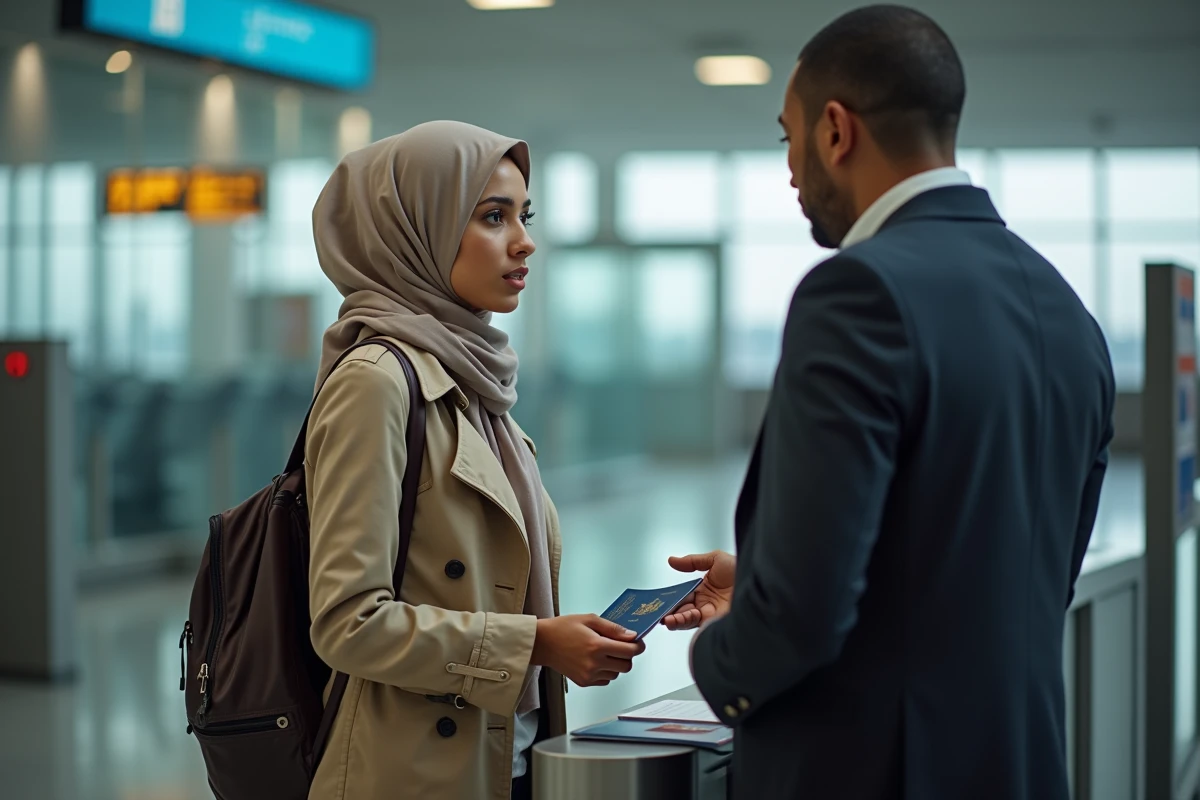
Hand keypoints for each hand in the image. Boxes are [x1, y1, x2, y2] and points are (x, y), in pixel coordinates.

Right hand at [531, 615, 646, 687]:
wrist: (543, 643)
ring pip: (616, 674)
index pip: (629, 651)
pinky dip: (606, 671)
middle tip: (622, 646)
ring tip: (605, 652)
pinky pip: (605, 680)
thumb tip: (631, 635)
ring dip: (616, 664)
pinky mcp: (584, 682)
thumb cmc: (563, 628)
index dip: (638, 646)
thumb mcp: (589, 619)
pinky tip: (597, 660)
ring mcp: (589, 675)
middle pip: (626, 666)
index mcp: (597, 646)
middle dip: (628, 656)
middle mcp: (594, 663)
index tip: (639, 643)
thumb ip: (613, 628)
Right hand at [661, 550, 735, 630]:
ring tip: (664, 618)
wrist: (759, 582)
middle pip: (682, 609)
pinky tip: (674, 620)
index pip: (683, 595)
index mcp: (705, 590)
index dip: (671, 597)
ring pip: (685, 619)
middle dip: (669, 610)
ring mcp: (710, 614)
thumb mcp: (715, 559)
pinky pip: (694, 624)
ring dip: (673, 618)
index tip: (659, 599)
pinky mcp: (714, 623)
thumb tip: (672, 560)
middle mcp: (706, 604)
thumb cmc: (742, 570)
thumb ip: (692, 562)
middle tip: (656, 610)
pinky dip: (682, 622)